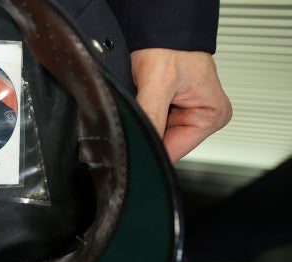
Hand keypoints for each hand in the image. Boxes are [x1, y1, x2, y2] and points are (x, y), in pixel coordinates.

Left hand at [130, 48, 231, 162]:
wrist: (158, 26)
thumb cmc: (168, 44)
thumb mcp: (158, 82)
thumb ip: (151, 118)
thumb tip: (144, 146)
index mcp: (212, 115)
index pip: (174, 151)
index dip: (151, 150)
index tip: (134, 146)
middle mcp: (202, 116)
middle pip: (164, 142)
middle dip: (147, 131)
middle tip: (139, 108)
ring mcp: (185, 111)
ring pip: (154, 132)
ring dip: (144, 120)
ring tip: (142, 98)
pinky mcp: (170, 106)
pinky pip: (150, 120)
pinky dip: (142, 113)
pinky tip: (141, 98)